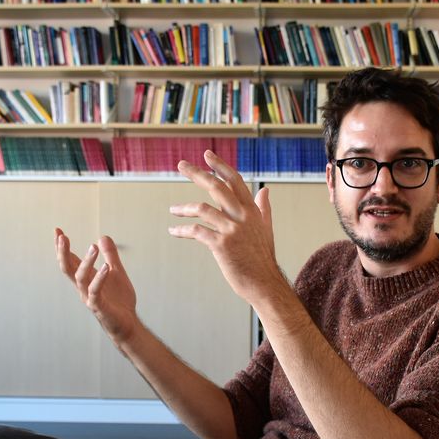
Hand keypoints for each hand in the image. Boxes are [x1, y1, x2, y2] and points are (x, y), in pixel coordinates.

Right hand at [55, 229, 138, 343]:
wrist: (128, 323)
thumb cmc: (119, 301)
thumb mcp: (117, 272)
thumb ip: (110, 256)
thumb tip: (103, 237)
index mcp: (87, 279)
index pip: (70, 261)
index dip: (62, 247)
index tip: (57, 231)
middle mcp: (84, 287)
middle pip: (67, 268)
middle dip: (62, 252)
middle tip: (61, 236)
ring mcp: (89, 297)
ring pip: (80, 278)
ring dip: (85, 262)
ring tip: (93, 247)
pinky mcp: (99, 307)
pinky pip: (95, 291)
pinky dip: (99, 279)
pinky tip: (105, 267)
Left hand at [170, 150, 286, 304]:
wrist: (264, 283)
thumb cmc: (262, 258)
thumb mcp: (266, 229)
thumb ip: (264, 208)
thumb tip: (265, 190)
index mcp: (252, 211)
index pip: (235, 181)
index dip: (220, 166)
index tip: (207, 155)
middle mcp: (242, 216)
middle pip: (216, 187)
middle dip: (197, 173)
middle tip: (181, 165)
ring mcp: (231, 229)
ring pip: (202, 208)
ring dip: (184, 208)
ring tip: (172, 210)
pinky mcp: (221, 244)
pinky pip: (196, 231)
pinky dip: (182, 229)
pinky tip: (173, 230)